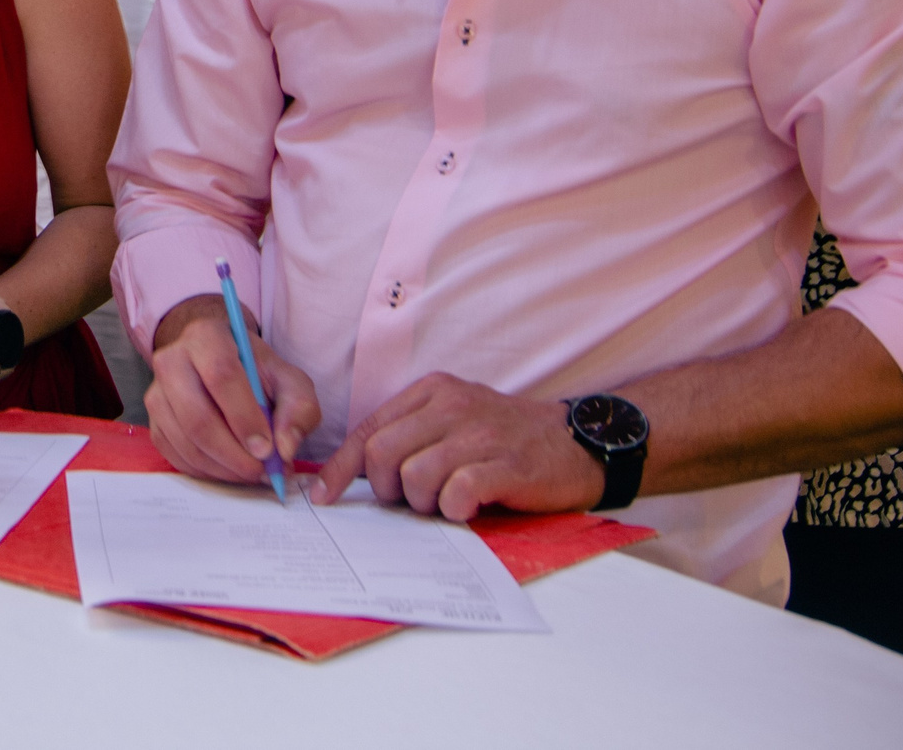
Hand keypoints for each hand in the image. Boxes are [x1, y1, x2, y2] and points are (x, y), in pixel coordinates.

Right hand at [146, 295, 320, 485]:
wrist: (220, 366)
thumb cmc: (256, 372)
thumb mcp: (289, 380)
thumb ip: (299, 408)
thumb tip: (285, 448)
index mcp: (207, 336)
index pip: (221, 376)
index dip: (244, 417)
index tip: (267, 449)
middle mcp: (171, 360)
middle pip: (196, 415)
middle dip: (232, 452)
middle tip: (261, 471)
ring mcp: (156, 393)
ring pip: (185, 440)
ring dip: (222, 467)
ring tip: (252, 472)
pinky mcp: (154, 422)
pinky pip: (176, 456)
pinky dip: (207, 472)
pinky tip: (231, 469)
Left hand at [313, 372, 600, 519]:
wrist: (578, 442)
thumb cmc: (507, 438)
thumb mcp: (455, 419)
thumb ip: (413, 434)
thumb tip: (360, 474)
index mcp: (433, 392)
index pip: (369, 428)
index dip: (341, 467)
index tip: (324, 496)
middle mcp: (452, 406)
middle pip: (382, 453)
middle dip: (386, 488)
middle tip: (411, 500)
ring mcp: (480, 435)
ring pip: (414, 476)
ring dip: (423, 503)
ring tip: (447, 501)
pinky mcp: (506, 466)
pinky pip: (456, 494)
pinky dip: (455, 510)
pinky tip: (470, 507)